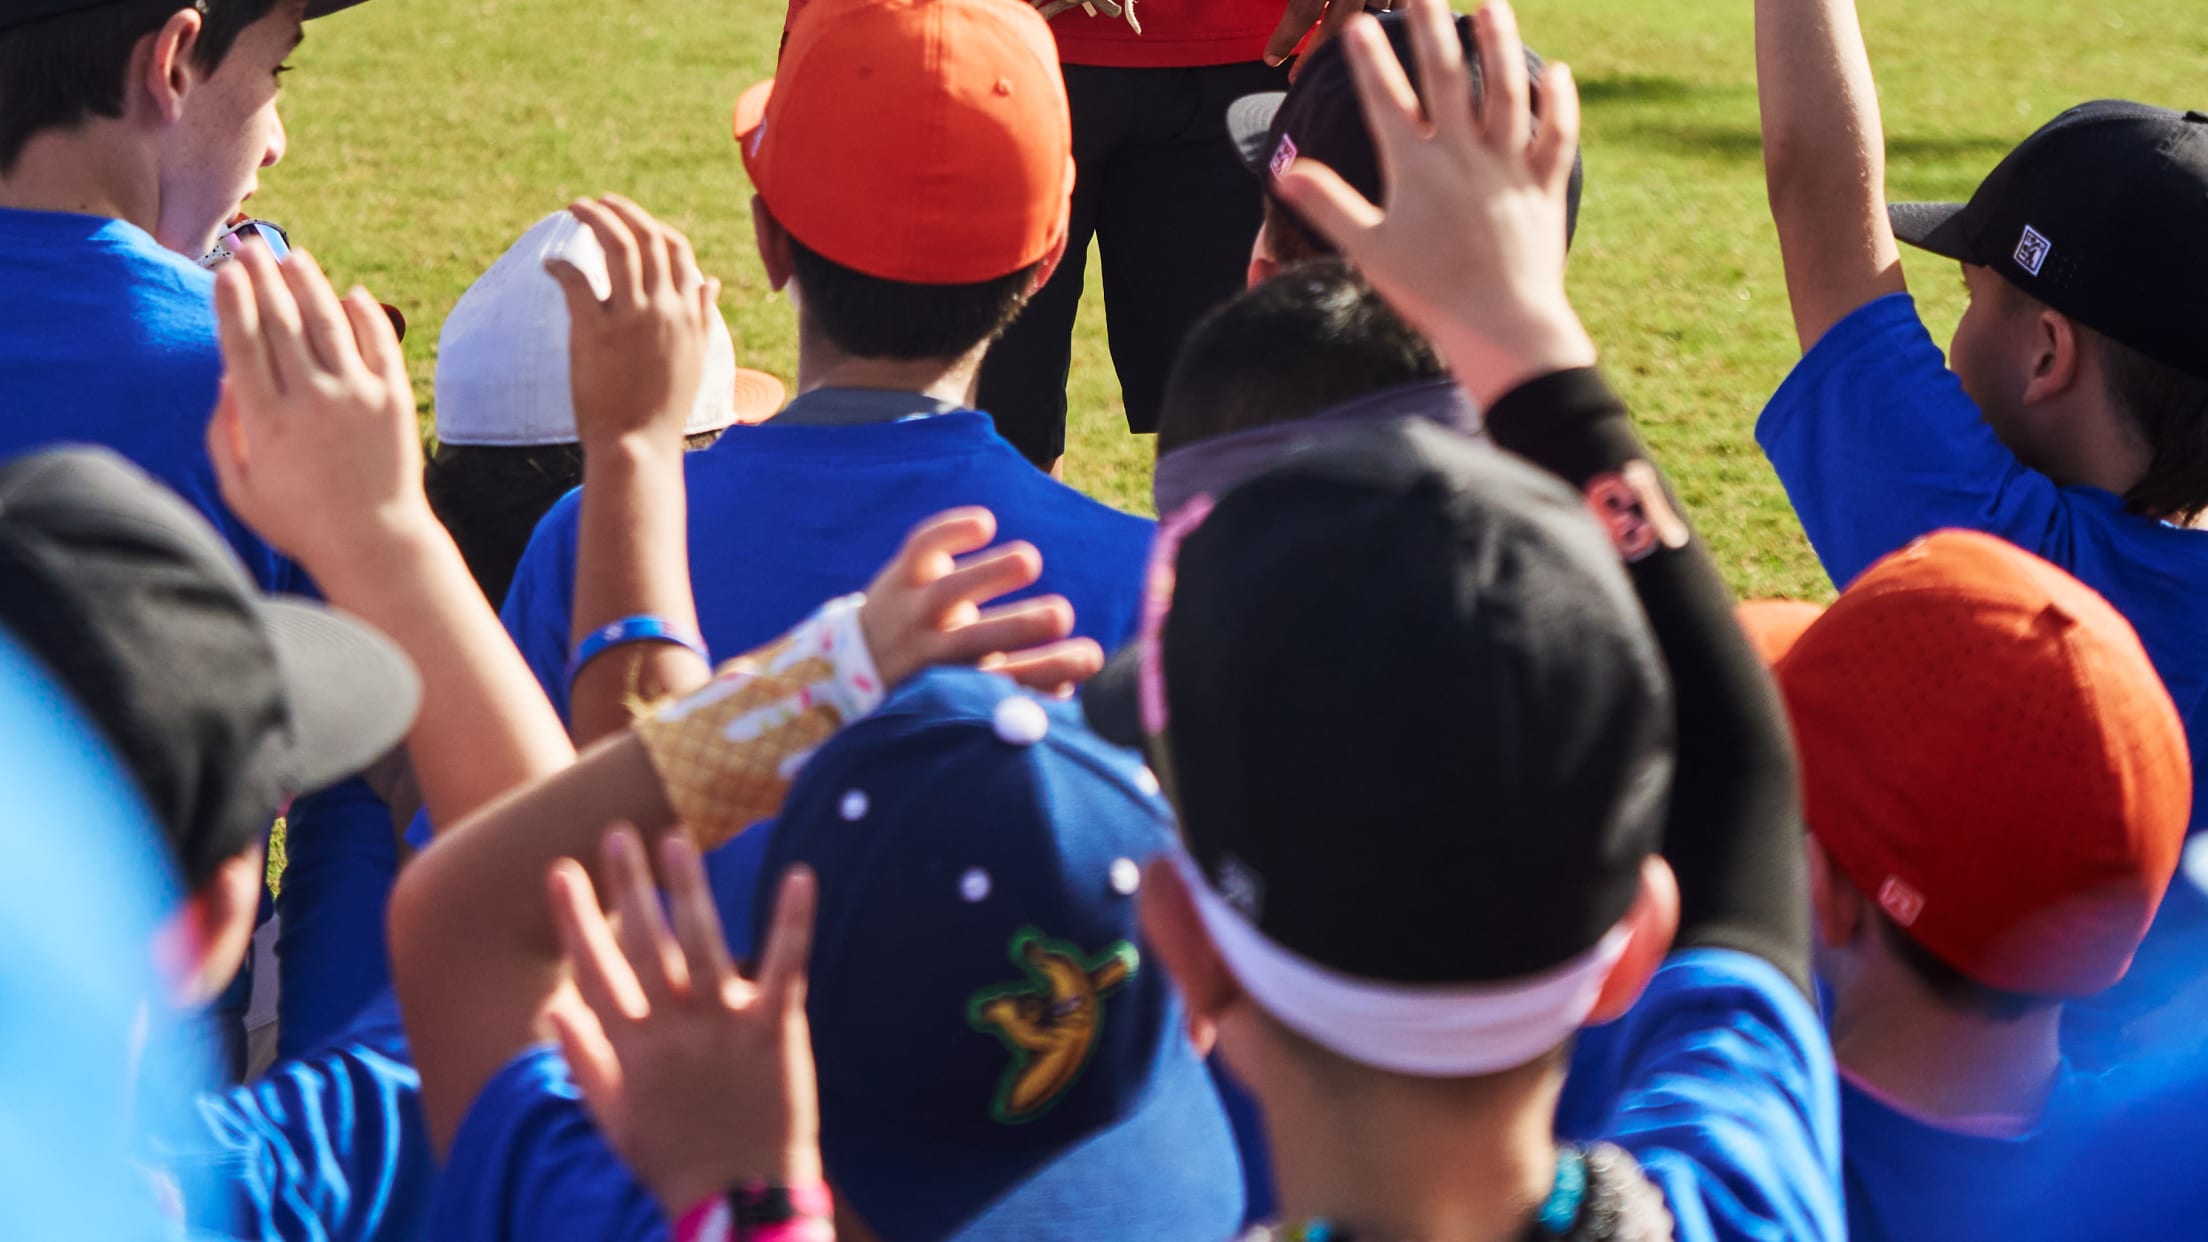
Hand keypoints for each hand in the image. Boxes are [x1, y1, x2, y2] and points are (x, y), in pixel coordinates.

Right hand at [206, 242, 436, 582]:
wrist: (375, 542)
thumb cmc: (300, 521)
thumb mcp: (241, 489)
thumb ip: (224, 433)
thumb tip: (228, 376)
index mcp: (267, 422)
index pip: (244, 346)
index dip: (235, 303)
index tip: (226, 272)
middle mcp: (312, 401)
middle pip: (282, 324)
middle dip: (263, 279)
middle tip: (250, 246)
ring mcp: (357, 397)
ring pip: (328, 324)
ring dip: (309, 285)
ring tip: (293, 257)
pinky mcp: (394, 400)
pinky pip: (379, 344)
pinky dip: (365, 315)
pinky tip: (350, 293)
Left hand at [544, 195, 721, 453]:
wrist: (639, 445)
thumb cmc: (663, 408)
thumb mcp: (694, 357)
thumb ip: (702, 315)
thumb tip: (711, 281)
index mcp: (688, 313)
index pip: (678, 251)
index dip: (653, 226)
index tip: (630, 219)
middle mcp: (664, 309)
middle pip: (647, 238)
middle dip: (621, 210)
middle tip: (596, 201)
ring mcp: (632, 319)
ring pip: (618, 247)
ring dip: (594, 219)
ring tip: (575, 208)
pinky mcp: (596, 332)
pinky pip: (578, 280)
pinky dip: (562, 264)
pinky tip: (550, 264)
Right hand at [548, 826, 821, 1216]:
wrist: (738, 1198)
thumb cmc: (674, 1160)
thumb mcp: (613, 1117)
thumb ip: (584, 1061)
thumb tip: (555, 1012)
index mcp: (631, 1047)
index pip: (594, 970)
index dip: (577, 919)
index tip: (562, 871)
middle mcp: (672, 1029)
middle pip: (644, 944)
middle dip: (628, 887)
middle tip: (618, 831)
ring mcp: (723, 1027)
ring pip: (702, 943)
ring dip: (688, 888)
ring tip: (676, 839)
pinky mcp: (774, 1032)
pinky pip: (783, 967)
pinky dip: (792, 921)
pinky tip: (798, 876)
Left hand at [859, 508, 1104, 694]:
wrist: (861, 662)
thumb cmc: (946, 675)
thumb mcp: (981, 688)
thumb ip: (1028, 685)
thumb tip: (1074, 683)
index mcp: (962, 685)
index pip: (1010, 682)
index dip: (1052, 670)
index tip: (1091, 657)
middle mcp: (933, 653)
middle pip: (973, 642)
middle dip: (1018, 628)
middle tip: (1061, 615)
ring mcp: (913, 612)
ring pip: (946, 594)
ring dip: (988, 575)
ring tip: (1029, 561)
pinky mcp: (902, 576)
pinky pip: (922, 549)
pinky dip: (950, 531)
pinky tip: (986, 523)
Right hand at [1274, 0, 1595, 405]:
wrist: (1502, 325)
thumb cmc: (1429, 293)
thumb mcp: (1368, 249)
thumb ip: (1328, 203)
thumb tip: (1284, 170)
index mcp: (1417, 169)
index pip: (1388, 99)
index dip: (1371, 58)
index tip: (1359, 23)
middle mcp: (1465, 157)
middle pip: (1448, 76)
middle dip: (1432, 26)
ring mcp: (1509, 167)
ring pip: (1506, 91)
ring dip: (1498, 44)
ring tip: (1491, 6)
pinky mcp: (1544, 187)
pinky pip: (1556, 133)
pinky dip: (1557, 101)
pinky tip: (1554, 72)